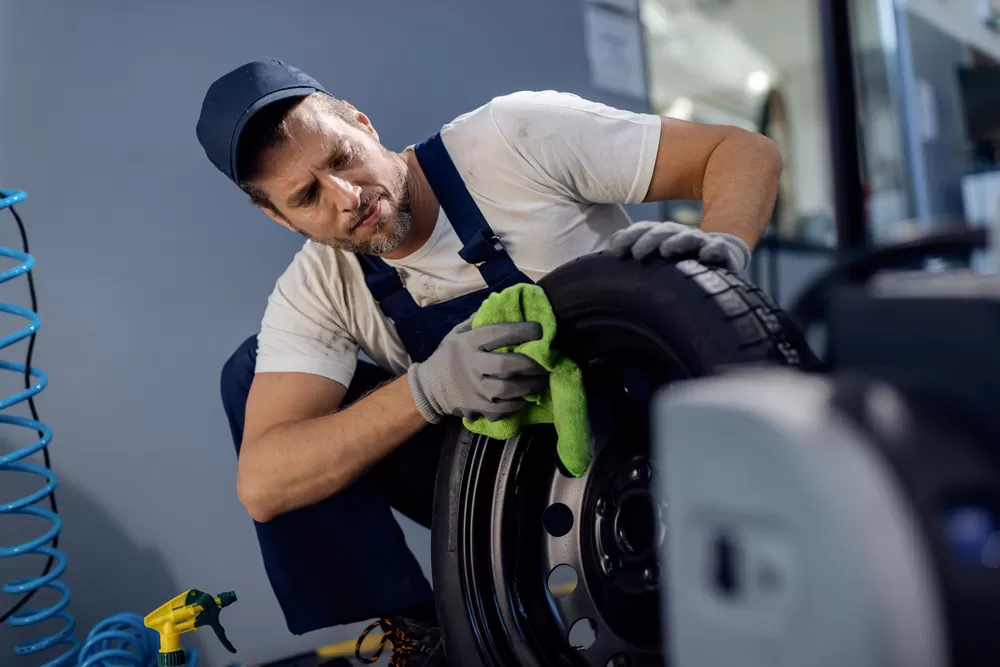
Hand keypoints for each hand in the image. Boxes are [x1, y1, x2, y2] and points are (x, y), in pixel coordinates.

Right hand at [408, 317, 548, 422]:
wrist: (429, 388)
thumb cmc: (449, 356)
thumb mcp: (457, 333)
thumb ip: (478, 321)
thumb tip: (503, 305)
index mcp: (468, 343)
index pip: (498, 333)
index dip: (521, 330)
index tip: (539, 330)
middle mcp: (472, 365)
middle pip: (507, 364)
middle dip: (532, 363)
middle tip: (547, 360)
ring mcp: (475, 389)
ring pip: (508, 389)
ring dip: (530, 385)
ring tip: (543, 380)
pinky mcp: (478, 407)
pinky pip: (503, 408)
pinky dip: (519, 404)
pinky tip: (528, 398)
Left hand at [609, 221, 750, 272]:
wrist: (722, 256)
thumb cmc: (682, 258)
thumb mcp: (657, 251)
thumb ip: (636, 245)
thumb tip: (612, 240)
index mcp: (665, 235)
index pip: (645, 230)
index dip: (630, 237)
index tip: (616, 250)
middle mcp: (682, 236)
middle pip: (664, 232)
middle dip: (649, 240)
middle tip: (637, 254)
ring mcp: (702, 243)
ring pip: (688, 238)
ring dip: (677, 242)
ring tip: (666, 249)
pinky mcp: (722, 255)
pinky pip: (719, 250)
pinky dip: (714, 250)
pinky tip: (706, 255)